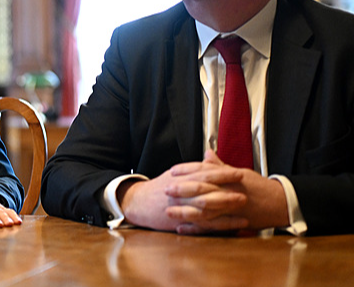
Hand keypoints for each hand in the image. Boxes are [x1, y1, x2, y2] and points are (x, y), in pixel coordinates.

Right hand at [120, 151, 246, 232]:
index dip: (222, 173)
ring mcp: (181, 207)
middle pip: (207, 188)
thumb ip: (193, 168)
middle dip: (227, 188)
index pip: (204, 173)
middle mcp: (182, 191)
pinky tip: (234, 225)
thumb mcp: (174, 175)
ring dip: (226, 205)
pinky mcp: (182, 221)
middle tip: (245, 187)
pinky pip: (205, 224)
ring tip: (243, 204)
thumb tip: (209, 158)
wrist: (138, 203)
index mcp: (181, 178)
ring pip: (207, 206)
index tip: (239, 172)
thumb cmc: (157, 189)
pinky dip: (221, 224)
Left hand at [164, 150, 288, 233]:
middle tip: (166, 190)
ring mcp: (229, 210)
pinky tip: (182, 229)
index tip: (172, 171)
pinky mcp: (231, 223)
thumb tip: (207, 153)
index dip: (187, 171)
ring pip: (204, 212)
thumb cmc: (259, 187)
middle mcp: (228, 193)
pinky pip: (211, 228)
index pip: (204, 172)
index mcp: (229, 178)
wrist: (279, 203)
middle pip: (202, 191)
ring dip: (185, 212)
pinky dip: (196, 229)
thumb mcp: (239, 172)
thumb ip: (219, 166)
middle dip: (182, 191)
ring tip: (168, 212)